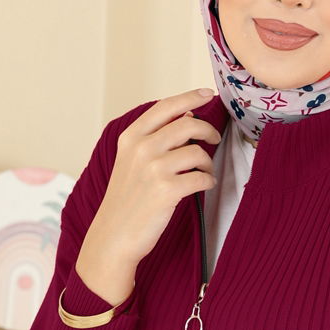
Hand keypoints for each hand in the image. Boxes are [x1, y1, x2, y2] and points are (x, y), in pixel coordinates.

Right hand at [85, 88, 221, 270]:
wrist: (114, 235)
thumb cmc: (128, 199)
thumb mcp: (131, 160)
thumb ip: (155, 136)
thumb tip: (187, 114)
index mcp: (131, 137)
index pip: (165, 107)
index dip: (190, 97)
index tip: (207, 93)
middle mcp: (141, 148)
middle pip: (188, 125)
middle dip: (208, 130)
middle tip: (214, 138)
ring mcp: (154, 169)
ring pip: (198, 152)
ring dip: (208, 162)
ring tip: (203, 172)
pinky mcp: (167, 190)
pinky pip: (202, 177)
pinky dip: (207, 181)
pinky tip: (202, 186)